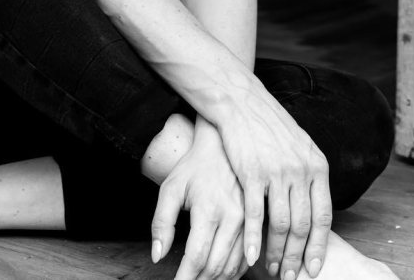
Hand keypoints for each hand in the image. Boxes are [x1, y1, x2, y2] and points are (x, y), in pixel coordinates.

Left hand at [151, 123, 247, 279]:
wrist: (222, 146)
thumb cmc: (194, 168)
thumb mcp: (171, 188)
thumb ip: (162, 222)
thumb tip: (157, 255)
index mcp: (209, 209)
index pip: (197, 257)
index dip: (185, 277)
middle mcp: (232, 218)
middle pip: (216, 267)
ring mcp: (247, 221)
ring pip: (233, 267)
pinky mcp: (256, 223)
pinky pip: (246, 258)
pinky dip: (233, 272)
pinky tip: (219, 274)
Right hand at [217, 84, 331, 279]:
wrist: (241, 101)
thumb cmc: (268, 124)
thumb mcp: (299, 145)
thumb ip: (308, 174)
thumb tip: (313, 205)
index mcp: (317, 166)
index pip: (324, 216)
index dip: (319, 246)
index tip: (314, 268)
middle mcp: (301, 171)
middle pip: (303, 226)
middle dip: (296, 256)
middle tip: (289, 276)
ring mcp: (276, 172)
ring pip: (281, 225)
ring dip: (276, 252)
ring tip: (271, 268)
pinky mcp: (252, 173)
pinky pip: (256, 215)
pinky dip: (255, 240)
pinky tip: (252, 255)